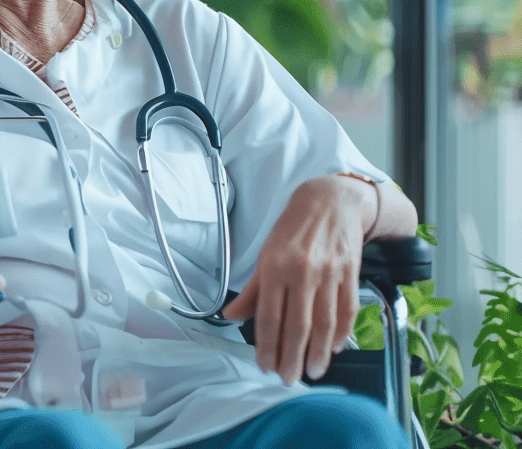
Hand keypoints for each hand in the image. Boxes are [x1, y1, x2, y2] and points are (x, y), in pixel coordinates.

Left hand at [222, 174, 372, 383]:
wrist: (330, 201)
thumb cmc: (293, 229)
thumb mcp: (265, 253)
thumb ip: (251, 290)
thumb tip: (229, 316)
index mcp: (274, 267)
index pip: (268, 316)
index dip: (266, 345)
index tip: (264, 365)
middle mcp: (302, 272)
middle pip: (297, 325)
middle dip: (292, 357)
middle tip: (288, 379)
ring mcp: (329, 274)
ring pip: (324, 323)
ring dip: (318, 353)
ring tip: (312, 371)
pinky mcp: (351, 274)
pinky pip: (347, 310)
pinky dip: (341, 333)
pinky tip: (333, 348)